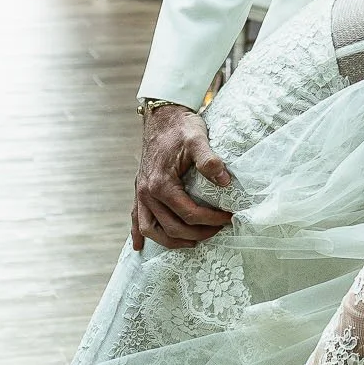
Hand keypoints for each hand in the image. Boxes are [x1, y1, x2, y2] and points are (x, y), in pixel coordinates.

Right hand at [131, 102, 234, 250]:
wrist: (162, 116)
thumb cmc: (181, 127)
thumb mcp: (198, 139)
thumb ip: (210, 160)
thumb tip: (226, 182)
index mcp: (161, 184)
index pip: (188, 213)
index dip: (211, 220)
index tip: (228, 218)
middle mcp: (146, 192)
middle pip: (171, 227)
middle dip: (197, 233)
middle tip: (218, 231)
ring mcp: (140, 193)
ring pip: (150, 229)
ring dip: (170, 240)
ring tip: (192, 242)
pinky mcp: (139, 191)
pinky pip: (135, 219)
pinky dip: (138, 235)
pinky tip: (140, 248)